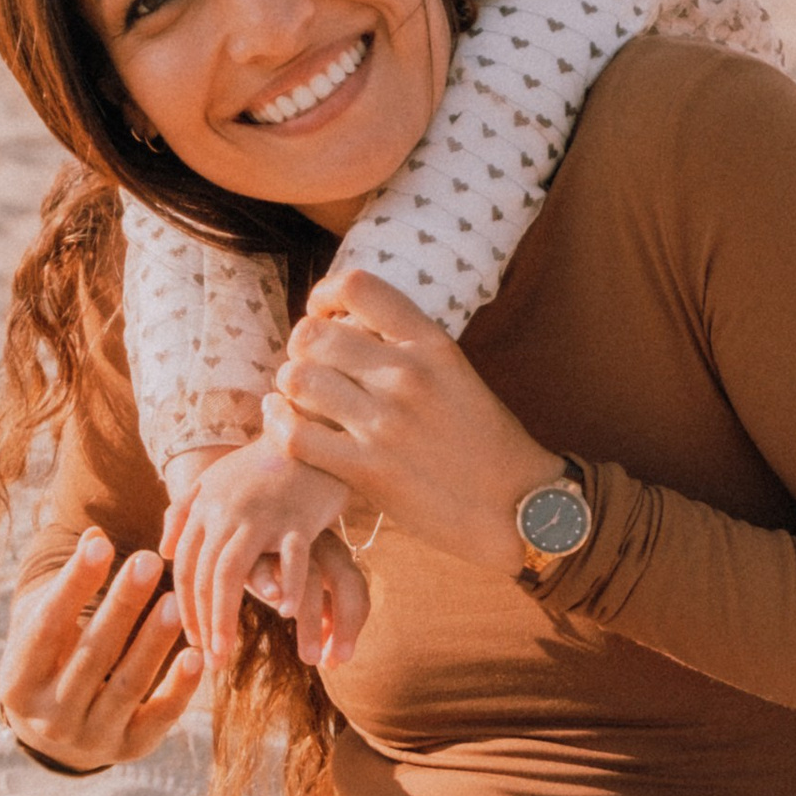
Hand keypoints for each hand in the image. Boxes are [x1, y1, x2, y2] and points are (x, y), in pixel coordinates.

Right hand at [0, 529, 201, 773]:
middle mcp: (49, 717)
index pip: (47, 627)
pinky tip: (197, 655)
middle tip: (149, 562)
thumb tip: (95, 534)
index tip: (102, 543)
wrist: (57, 735)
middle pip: (90, 655)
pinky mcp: (129, 749)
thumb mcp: (44, 628)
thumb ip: (69, 587)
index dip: (73, 584)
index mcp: (18, 681)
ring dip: (152, 642)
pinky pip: (158, 717)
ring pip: (126, 686)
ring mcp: (89, 738)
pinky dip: (179, 688)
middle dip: (121, 606)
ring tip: (174, 601)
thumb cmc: (53, 662)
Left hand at [161, 440, 364, 666]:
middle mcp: (225, 511)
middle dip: (202, 622)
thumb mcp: (216, 479)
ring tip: (226, 653)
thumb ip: (185, 512)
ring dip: (225, 617)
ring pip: (231, 572)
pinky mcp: (298, 516)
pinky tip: (284, 613)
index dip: (186, 606)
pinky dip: (285, 585)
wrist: (308, 426)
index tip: (193, 640)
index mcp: (205, 506)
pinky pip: (289, 556)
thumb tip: (161, 550)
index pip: (185, 566)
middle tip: (208, 660)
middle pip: (203, 575)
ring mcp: (261, 514)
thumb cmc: (265, 460)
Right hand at [258, 524, 371, 674]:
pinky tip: (273, 601)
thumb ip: (322, 615)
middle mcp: (317, 543)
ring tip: (309, 658)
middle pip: (342, 581)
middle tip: (329, 665)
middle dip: (345, 626)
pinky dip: (270, 582)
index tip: (339, 661)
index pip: (356, 587)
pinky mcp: (253, 540)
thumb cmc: (276, 558)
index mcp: (334, 553)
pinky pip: (265, 562)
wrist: (243, 506)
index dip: (352, 625)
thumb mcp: (303, 583)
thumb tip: (333, 660)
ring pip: (309, 580)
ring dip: (311, 622)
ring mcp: (288, 540)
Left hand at [268, 271, 561, 579]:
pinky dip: (278, 424)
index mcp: (432, 344)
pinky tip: (283, 422)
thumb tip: (348, 326)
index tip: (322, 315)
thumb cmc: (486, 442)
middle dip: (300, 348)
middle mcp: (407, 375)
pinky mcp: (368, 471)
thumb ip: (408, 349)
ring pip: (297, 379)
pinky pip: (295, 435)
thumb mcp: (457, 375)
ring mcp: (386, 424)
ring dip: (289, 387)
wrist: (517, 507)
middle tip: (310, 367)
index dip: (323, 296)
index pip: (357, 287)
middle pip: (312, 334)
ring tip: (300, 399)